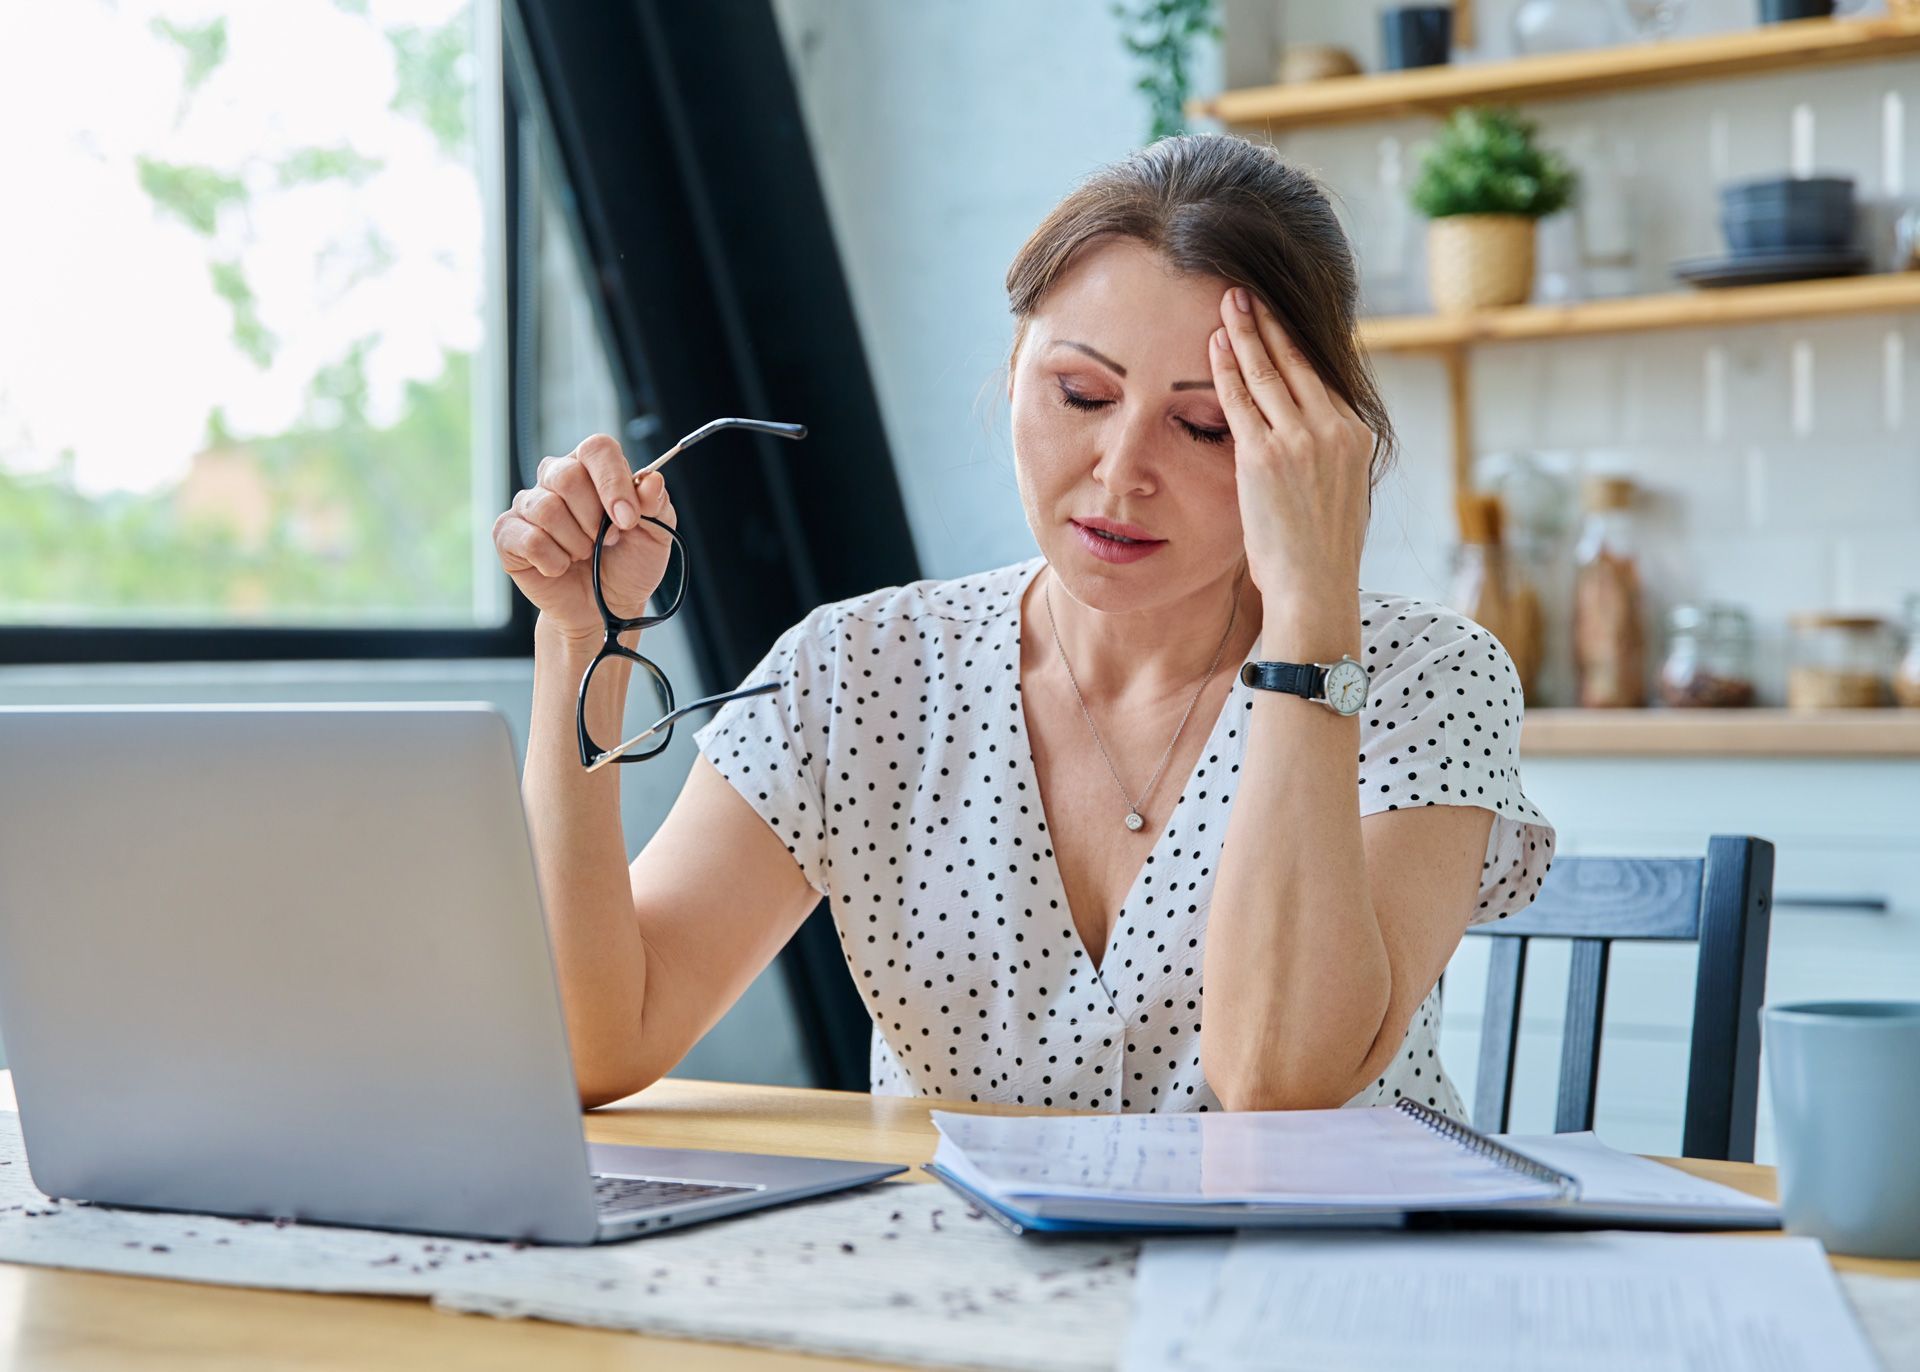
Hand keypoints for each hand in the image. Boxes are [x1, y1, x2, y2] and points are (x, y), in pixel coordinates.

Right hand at [492, 433, 677, 643]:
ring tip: (584, 554)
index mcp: (592, 468)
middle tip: (605, 541)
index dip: (612, 481)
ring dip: (576, 544)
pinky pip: (529, 540)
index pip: (596, 448)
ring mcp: (528, 504)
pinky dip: (554, 562)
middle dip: (593, 519)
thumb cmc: (628, 564)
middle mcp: (555, 477)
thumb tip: (652, 481)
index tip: (627, 519)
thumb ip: (656, 506)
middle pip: (566, 476)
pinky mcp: (508, 533)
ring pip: (547, 510)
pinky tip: (560, 566)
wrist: (604, 608)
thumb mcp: (655, 536)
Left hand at [1208, 287, 1373, 606]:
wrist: (1315, 588)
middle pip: (1296, 361)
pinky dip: (1226, 368)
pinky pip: (1241, 401)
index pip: (1321, 375)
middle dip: (1269, 323)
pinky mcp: (1264, 457)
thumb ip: (1326, 455)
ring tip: (1228, 301)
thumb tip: (1309, 436)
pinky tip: (1214, 343)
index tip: (1276, 318)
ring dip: (1244, 332)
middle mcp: (1332, 429)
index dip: (1295, 342)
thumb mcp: (1341, 492)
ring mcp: (1299, 440)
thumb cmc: (1321, 552)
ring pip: (1268, 372)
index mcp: (1354, 435)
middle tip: (1248, 291)